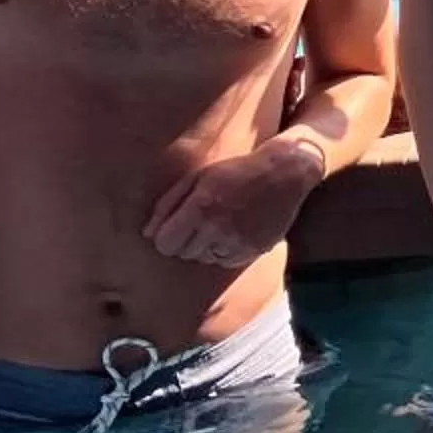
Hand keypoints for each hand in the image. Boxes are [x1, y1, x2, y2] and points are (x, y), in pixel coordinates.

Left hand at [145, 136, 329, 267]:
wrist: (284, 173)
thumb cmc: (236, 171)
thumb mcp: (198, 177)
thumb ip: (168, 204)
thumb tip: (147, 233)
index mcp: (200, 209)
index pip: (165, 244)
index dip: (166, 236)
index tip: (175, 225)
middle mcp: (217, 230)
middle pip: (184, 253)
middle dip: (187, 239)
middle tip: (203, 219)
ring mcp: (237, 243)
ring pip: (205, 258)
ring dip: (208, 245)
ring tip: (222, 221)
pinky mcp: (253, 251)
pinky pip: (226, 261)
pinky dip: (226, 250)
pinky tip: (236, 229)